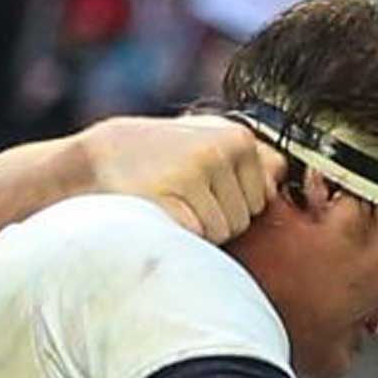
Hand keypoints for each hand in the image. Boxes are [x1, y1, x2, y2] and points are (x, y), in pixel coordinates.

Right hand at [81, 115, 281, 244]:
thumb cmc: (157, 162)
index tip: (198, 185)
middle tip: (178, 194)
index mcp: (238, 138)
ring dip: (197, 230)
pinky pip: (198, 238)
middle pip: (244, 219)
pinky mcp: (173, 198)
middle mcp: (221, 151)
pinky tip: (158, 213)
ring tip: (167, 201)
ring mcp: (196, 173)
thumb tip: (284, 172)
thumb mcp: (205, 145)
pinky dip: (179, 235)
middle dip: (215, 218)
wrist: (92, 164)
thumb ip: (250, 160)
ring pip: (222, 232)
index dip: (230, 205)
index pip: (262, 201)